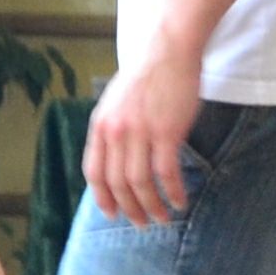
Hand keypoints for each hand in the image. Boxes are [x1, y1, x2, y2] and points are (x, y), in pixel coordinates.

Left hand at [84, 45, 204, 229]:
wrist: (169, 51)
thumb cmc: (148, 75)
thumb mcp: (117, 102)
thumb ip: (114, 129)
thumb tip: (118, 156)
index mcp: (100, 126)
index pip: (94, 172)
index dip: (103, 197)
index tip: (112, 213)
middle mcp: (115, 132)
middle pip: (117, 183)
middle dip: (130, 208)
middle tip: (143, 223)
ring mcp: (140, 132)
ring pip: (140, 182)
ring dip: (152, 205)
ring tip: (164, 218)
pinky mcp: (167, 131)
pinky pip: (166, 172)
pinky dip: (173, 191)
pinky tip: (181, 200)